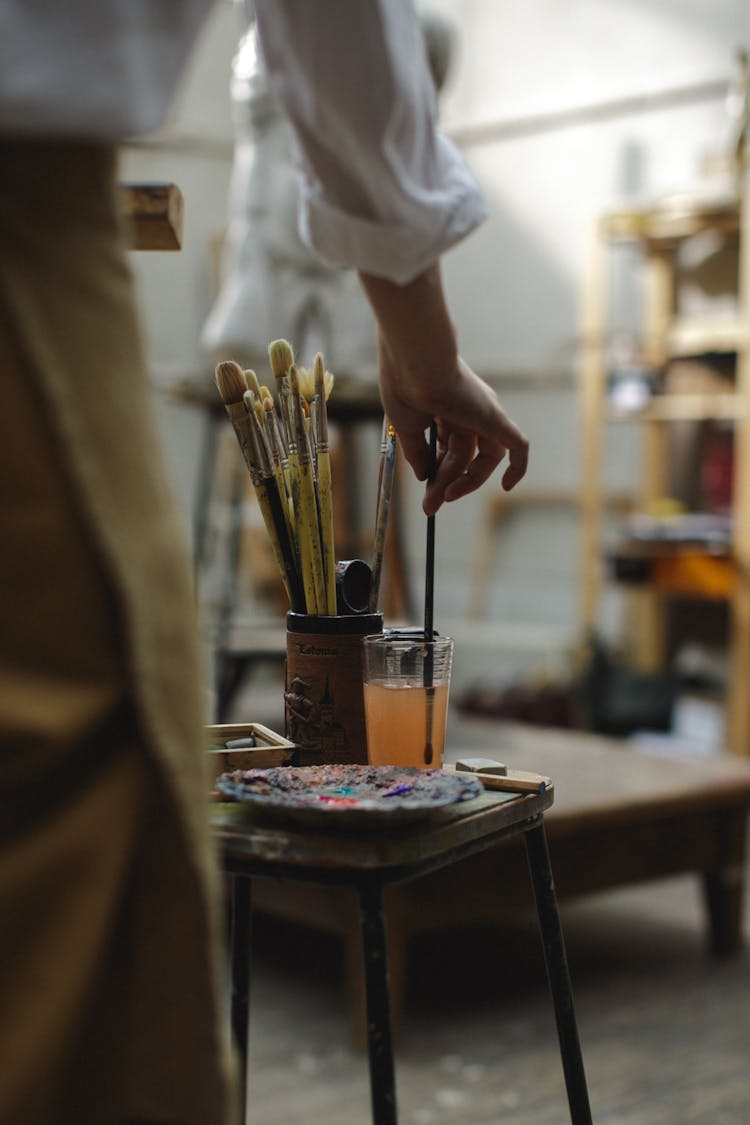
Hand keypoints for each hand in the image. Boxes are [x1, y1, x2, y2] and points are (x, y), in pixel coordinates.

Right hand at [377, 336, 527, 514]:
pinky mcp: (494, 418)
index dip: (440, 471)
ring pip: (479, 457)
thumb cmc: (404, 385)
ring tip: (439, 497)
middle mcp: (470, 410)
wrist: (413, 362)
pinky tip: (507, 487)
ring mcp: (484, 413)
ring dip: (462, 481)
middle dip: (449, 481)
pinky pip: (517, 446)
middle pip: (467, 455)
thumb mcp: (407, 427)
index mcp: (447, 406)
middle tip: (432, 504)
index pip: (451, 447)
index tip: (426, 489)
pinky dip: (517, 467)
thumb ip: (418, 453)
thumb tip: (425, 477)